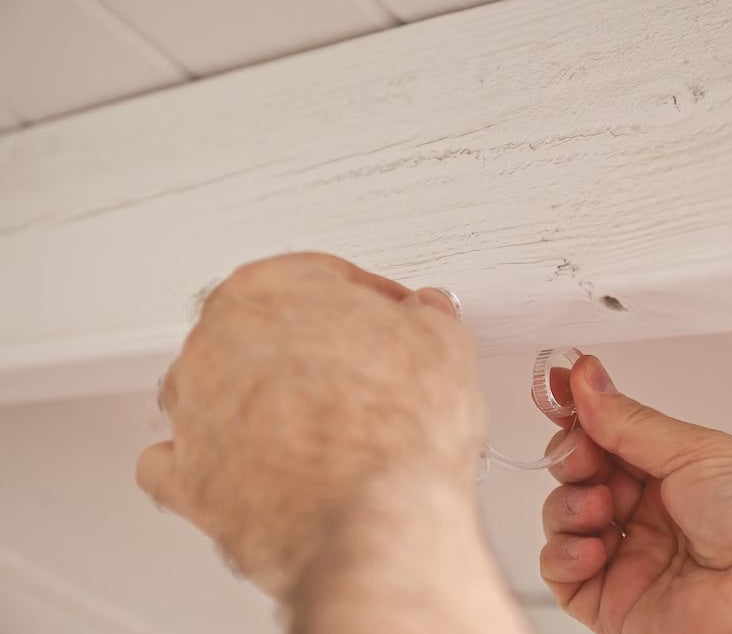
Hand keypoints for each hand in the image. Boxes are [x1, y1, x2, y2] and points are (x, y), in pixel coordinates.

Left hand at [136, 253, 483, 599]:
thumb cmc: (399, 434)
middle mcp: (214, 345)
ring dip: (254, 399)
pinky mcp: (188, 483)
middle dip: (307, 349)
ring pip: (212, 389)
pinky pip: (177, 462)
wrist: (376, 523)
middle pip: (259, 330)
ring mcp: (194, 414)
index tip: (389, 319)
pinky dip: (206, 462)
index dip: (365, 299)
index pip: (317, 276)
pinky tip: (245, 464)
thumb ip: (425, 315)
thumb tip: (424, 316)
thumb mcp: (443, 343)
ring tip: (313, 424)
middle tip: (360, 373)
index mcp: (268, 291)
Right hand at [540, 355, 731, 633]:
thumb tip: (585, 379)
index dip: (578, 416)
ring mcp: (636, 560)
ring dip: (570, 502)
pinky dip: (564, 551)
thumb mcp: (693, 448)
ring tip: (602, 502)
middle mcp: (653, 515)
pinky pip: (564, 574)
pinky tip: (592, 541)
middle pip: (579, 476)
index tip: (557, 390)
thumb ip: (625, 419)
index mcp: (674, 473)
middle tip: (584, 450)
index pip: (605, 438)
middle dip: (573, 457)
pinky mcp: (621, 604)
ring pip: (565, 521)